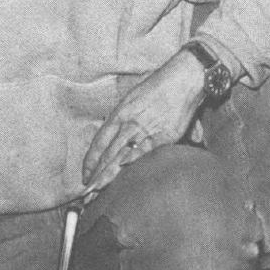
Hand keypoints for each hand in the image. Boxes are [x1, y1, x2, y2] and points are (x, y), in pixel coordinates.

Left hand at [81, 50, 207, 194]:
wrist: (184, 77)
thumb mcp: (137, 96)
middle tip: (86, 192)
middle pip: (107, 153)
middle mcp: (129, 122)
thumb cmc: (162, 83)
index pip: (99, 141)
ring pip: (121, 154)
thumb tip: (127, 134)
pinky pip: (145, 150)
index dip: (91, 160)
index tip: (85, 175)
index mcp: (121, 112)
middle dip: (96, 174)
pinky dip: (134, 160)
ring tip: (98, 190)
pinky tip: (124, 172)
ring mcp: (145, 128)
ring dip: (109, 174)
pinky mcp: (164, 134)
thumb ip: (130, 117)